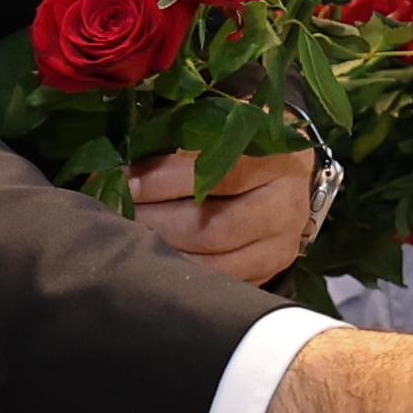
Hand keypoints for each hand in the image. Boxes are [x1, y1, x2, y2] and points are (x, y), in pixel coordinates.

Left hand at [134, 146, 318, 291]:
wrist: (293, 176)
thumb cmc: (248, 146)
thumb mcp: (226, 131)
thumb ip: (186, 143)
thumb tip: (125, 165)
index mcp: (276, 161)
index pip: (217, 176)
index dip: (165, 182)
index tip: (125, 182)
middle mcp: (285, 207)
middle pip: (214, 228)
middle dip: (157, 223)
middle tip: (120, 215)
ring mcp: (280, 246)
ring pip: (216, 263)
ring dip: (166, 252)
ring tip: (131, 238)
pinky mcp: (271, 271)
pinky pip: (222, 282)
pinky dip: (185, 273)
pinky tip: (158, 259)